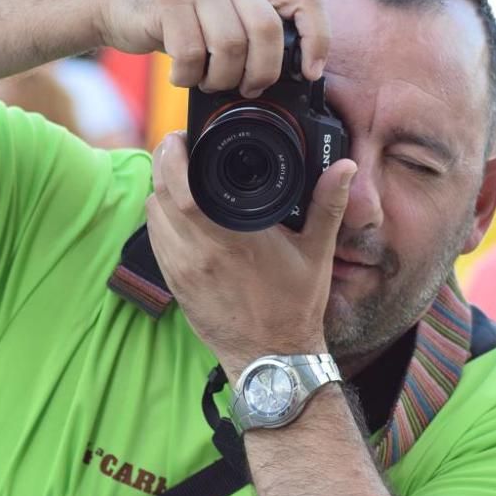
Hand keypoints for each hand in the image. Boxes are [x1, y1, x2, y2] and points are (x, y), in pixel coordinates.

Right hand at [99, 0, 329, 96]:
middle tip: (247, 90)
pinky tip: (181, 75)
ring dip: (221, 78)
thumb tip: (294, 73)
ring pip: (230, 46)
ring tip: (208, 82)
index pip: (308, 2)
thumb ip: (255, 30)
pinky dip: (188, 77)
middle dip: (262, 73)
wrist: (115, 2)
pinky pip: (192, 54)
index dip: (317, 41)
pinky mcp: (169, 3)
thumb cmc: (178, 20)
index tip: (311, 73)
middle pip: (268, 31)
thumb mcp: (224, 13)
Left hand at [145, 132, 357, 376]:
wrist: (271, 358)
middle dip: (164, 163)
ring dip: (161, 190)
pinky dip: (161, 218)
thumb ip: (328, 204)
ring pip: (151, 214)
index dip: (173, 154)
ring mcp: (180, 270)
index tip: (184, 137)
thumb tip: (344, 167)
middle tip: (182, 149)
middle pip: (157, 192)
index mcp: (230, 238)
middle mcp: (196, 253)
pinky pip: (155, 238)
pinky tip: (181, 212)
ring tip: (183, 178)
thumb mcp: (317, 253)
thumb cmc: (294, 307)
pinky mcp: (173, 283)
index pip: (180, 186)